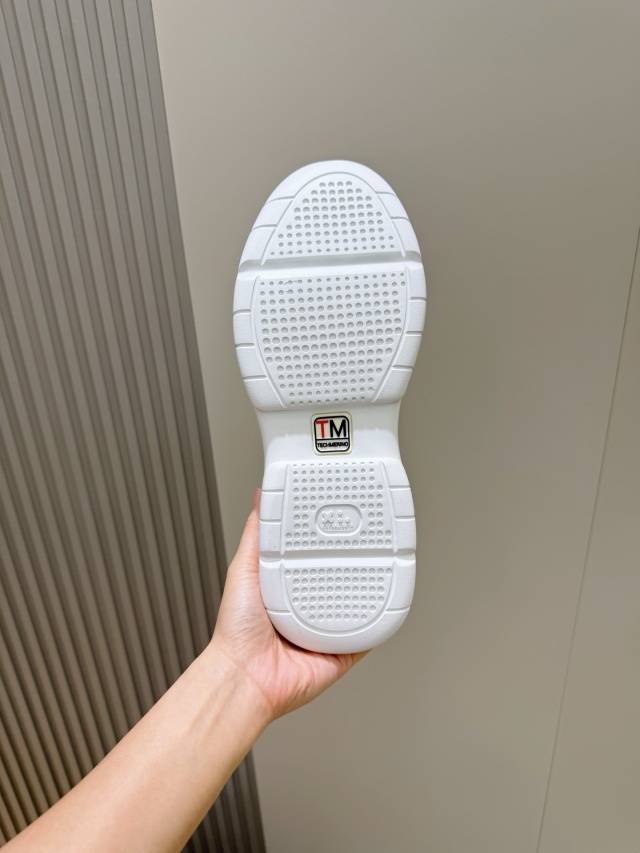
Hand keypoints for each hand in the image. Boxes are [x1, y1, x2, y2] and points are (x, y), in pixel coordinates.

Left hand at [210, 490, 367, 721]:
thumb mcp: (244, 569)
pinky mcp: (342, 652)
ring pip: (356, 603)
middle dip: (351, 560)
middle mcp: (308, 607)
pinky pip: (367, 635)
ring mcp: (326, 630)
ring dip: (368, 586)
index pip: (313, 555)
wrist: (246, 677)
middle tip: (365, 538)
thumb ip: (256, 534)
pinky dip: (378, 622)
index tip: (337, 519)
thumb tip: (260, 498)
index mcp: (287, 588)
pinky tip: (385, 602)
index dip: (326, 539)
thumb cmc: (237, 632)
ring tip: (380, 563)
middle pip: (337, 577)